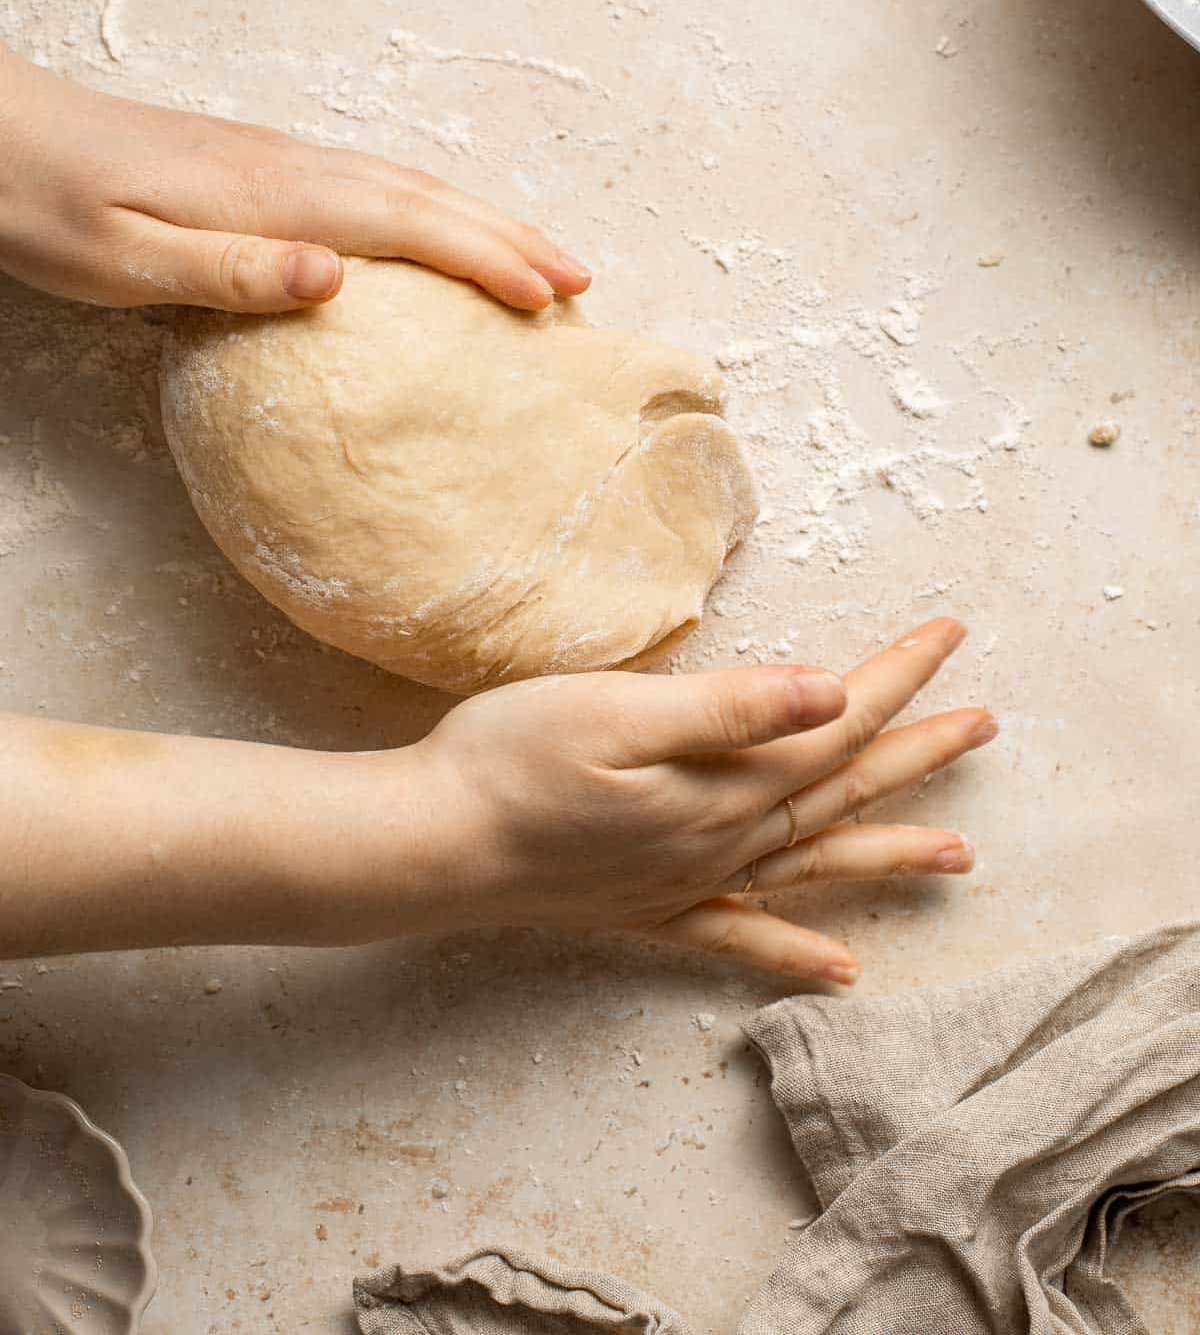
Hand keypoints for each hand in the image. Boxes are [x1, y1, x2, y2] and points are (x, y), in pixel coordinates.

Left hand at [0, 43, 589, 313]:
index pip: (407, 225)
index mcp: (270, 197)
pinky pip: (373, 186)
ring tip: (535, 257)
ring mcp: (276, 160)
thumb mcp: (118, 258)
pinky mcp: (256, 166)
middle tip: (582, 281)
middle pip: (427, 197)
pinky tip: (432, 231)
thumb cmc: (42, 204)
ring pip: (406, 185)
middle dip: (510, 237)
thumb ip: (227, 271)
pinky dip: (429, 210)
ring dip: (480, 220)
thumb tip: (337, 278)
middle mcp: (289, 168)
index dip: (487, 259)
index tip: (553, 298)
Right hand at [405, 617, 993, 979]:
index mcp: (722, 782)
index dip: (895, 676)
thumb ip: (730, 708)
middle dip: (915, 751)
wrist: (431, 847)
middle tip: (983, 724)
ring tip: (959, 857)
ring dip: (887, 852)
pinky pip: (744, 935)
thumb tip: (829, 692)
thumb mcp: (618, 712)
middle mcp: (723, 839)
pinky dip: (796, 950)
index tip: (949, 633)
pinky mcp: (650, 909)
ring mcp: (690, 881)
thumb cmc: (509, 760)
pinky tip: (842, 970)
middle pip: (840, 791)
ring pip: (815, 864)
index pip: (832, 723)